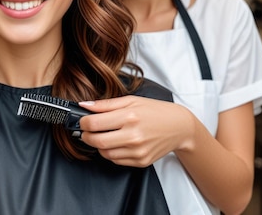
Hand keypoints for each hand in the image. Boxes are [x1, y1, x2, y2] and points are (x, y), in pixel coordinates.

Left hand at [77, 96, 193, 166]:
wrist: (179, 127)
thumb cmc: (155, 111)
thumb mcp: (131, 100)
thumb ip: (105, 104)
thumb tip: (84, 105)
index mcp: (129, 116)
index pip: (94, 123)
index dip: (83, 122)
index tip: (82, 120)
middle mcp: (133, 135)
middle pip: (96, 141)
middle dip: (86, 136)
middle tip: (87, 131)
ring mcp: (137, 151)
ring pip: (105, 153)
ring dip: (98, 145)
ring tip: (103, 135)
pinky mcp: (141, 161)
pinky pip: (116, 160)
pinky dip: (111, 152)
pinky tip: (116, 143)